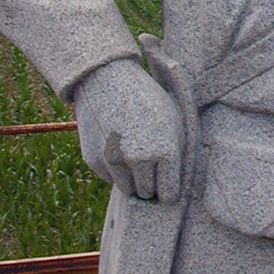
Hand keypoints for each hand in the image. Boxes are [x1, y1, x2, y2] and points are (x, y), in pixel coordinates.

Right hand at [74, 58, 183, 202]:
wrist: (108, 78)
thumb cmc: (146, 98)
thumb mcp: (173, 118)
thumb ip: (178, 150)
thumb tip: (178, 183)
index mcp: (165, 150)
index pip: (169, 194)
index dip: (168, 189)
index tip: (166, 182)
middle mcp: (140, 159)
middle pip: (147, 192)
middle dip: (150, 182)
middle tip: (148, 160)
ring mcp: (115, 161)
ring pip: (127, 189)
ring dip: (131, 177)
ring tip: (132, 150)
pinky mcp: (94, 160)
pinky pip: (109, 178)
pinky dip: (113, 168)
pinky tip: (115, 143)